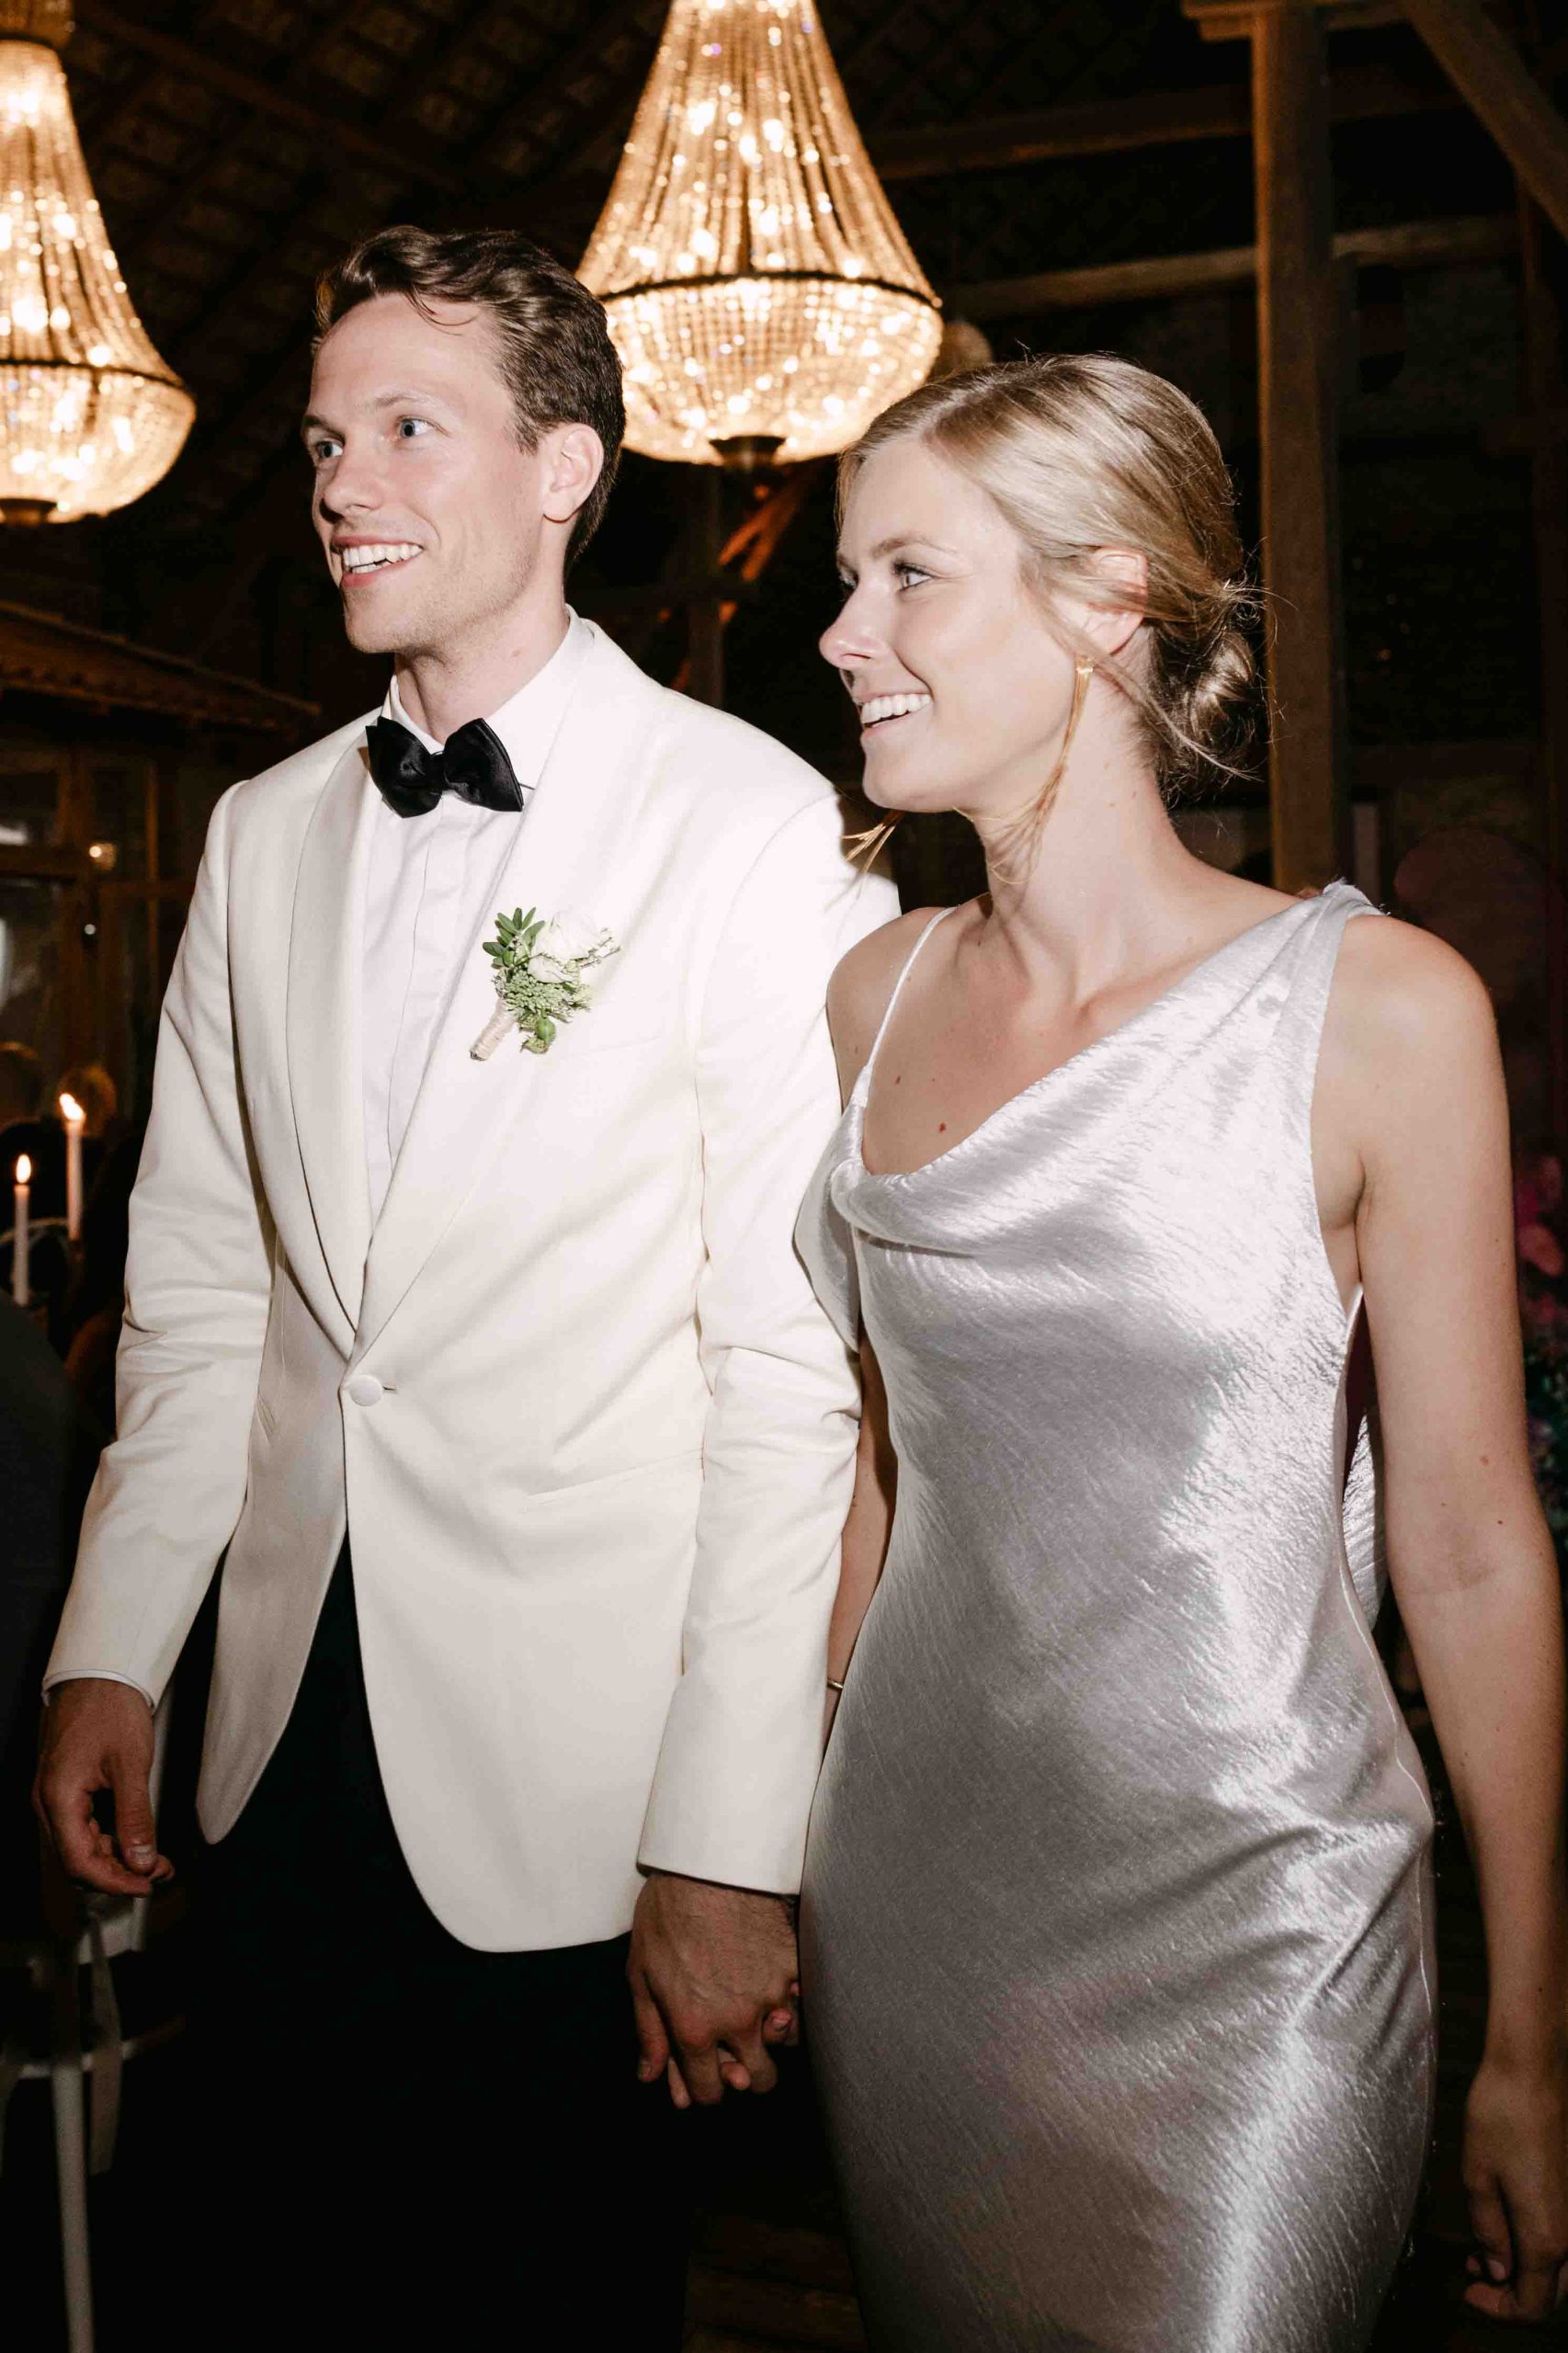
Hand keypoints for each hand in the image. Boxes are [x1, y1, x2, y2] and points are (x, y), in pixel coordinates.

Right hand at [34, 1679, 171, 1897]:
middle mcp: (50, 1803)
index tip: (147, 1885)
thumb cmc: (109, 1709)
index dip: (114, 1882)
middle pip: (79, 1860)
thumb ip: (135, 1817)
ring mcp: (56, 1797)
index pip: (79, 1863)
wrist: (98, 1673)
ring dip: (117, 1857)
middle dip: (119, 1873)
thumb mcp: (130, 1765)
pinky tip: (137, 1838)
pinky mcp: (67, 1790)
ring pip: (83, 1846)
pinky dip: (111, 1838)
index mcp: (58, 1799)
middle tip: (160, 1871)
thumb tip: (142, 1861)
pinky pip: (85, 1827)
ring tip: (156, 1858)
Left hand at [629, 1870, 798, 2108]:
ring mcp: (771, 1994)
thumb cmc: (667, 1913)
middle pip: (759, 2080)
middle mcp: (737, 2021)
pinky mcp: (793, 1966)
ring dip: (772, 2038)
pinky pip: (801, 2002)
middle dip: (747, 2074)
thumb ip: (649, 2031)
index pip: (710, 2092)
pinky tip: (773, 1985)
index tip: (706, 2073)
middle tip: (738, 2053)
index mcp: (694, 2028)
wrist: (707, 1863)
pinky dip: (791, 2001)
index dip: (706, 2088)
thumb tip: (650, 2075)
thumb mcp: (641, 1974)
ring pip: (785, 2044)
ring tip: (757, 2014)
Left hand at [1463, 2045, 1567, 2322]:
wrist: (1534, 2068)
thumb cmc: (1501, 2113)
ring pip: (1561, 2269)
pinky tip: (1508, 2224)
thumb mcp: (1477, 2177)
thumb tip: (1496, 2269)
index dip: (1499, 2310)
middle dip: (1512, 2296)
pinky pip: (1563, 2236)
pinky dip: (1538, 2245)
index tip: (1469, 2291)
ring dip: (1526, 2271)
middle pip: (1551, 2294)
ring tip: (1484, 2250)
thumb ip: (1488, 2231)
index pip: (1532, 2306)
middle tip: (1475, 2275)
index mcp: (1547, 2238)